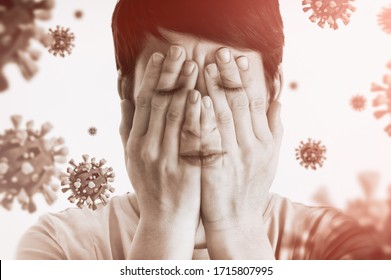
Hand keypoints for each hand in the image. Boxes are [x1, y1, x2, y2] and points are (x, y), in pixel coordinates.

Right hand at [119, 46, 200, 258]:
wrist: (166, 220)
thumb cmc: (151, 186)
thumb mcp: (132, 158)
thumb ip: (129, 127)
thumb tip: (125, 95)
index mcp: (135, 143)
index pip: (144, 103)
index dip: (152, 78)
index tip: (161, 56)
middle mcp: (148, 148)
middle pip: (159, 104)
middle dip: (170, 75)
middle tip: (180, 50)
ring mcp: (167, 159)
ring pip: (174, 117)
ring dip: (184, 88)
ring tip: (194, 64)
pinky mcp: (186, 169)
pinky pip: (190, 138)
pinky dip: (194, 116)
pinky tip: (200, 97)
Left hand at [200, 48, 282, 258]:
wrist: (237, 222)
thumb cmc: (251, 188)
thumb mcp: (270, 159)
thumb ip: (275, 129)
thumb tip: (279, 100)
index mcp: (265, 142)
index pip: (257, 103)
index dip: (248, 79)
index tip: (239, 58)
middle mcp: (252, 146)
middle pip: (240, 104)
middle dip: (229, 76)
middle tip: (219, 52)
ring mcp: (233, 157)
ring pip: (224, 116)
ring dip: (214, 90)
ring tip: (204, 66)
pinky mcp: (215, 168)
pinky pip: (209, 139)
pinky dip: (204, 117)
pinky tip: (196, 99)